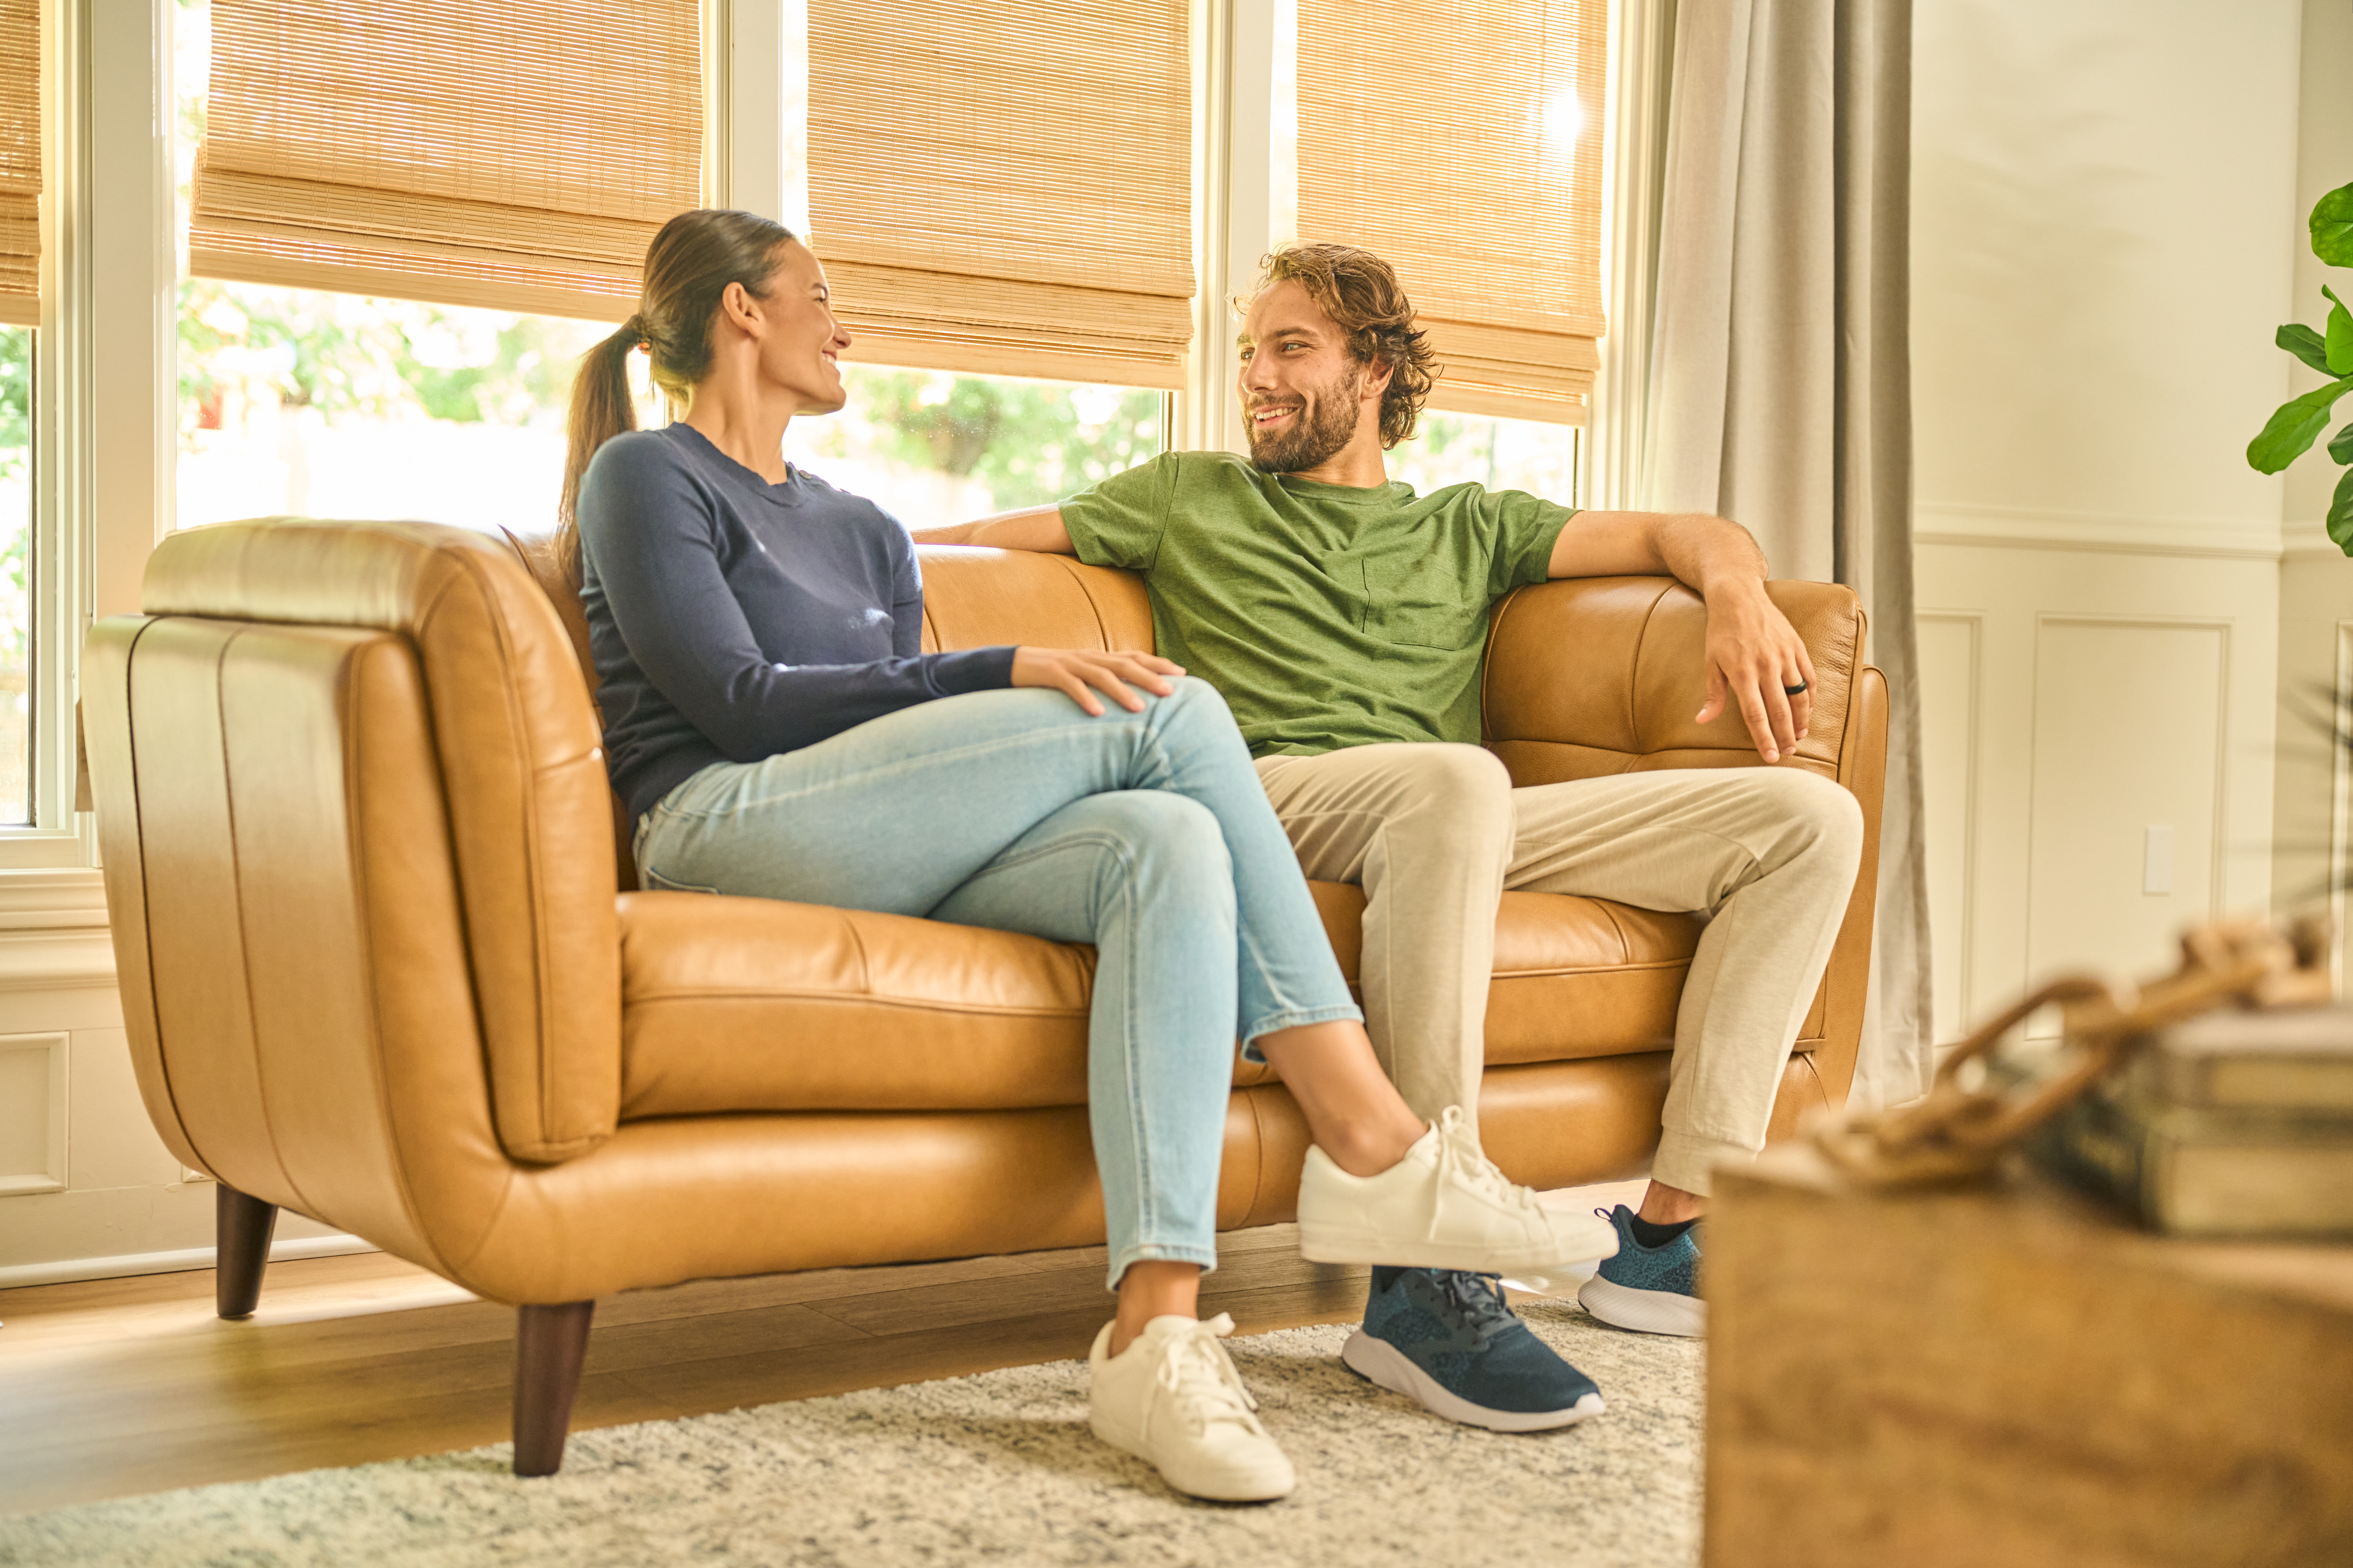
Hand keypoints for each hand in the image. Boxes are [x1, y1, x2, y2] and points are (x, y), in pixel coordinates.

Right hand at [1011, 647, 1186, 715]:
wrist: (1013, 664)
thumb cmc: (1053, 675)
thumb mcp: (1083, 675)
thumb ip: (1106, 681)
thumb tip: (1135, 696)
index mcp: (1099, 657)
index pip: (1134, 656)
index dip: (1158, 663)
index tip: (1182, 674)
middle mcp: (1089, 657)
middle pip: (1125, 664)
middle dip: (1150, 677)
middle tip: (1170, 692)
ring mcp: (1070, 663)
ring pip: (1102, 675)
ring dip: (1123, 691)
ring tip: (1140, 709)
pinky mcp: (1051, 673)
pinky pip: (1071, 685)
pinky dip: (1085, 698)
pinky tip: (1097, 713)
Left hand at [1693, 582, 1814, 762]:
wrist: (1739, 597)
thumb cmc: (1721, 632)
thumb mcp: (1711, 662)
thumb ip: (1713, 695)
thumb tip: (1702, 721)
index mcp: (1743, 673)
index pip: (1756, 715)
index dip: (1764, 739)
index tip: (1771, 757)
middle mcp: (1767, 666)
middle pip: (1780, 710)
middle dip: (1785, 736)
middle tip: (1788, 753)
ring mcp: (1785, 656)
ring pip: (1799, 696)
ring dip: (1801, 720)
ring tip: (1799, 736)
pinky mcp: (1797, 646)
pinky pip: (1809, 677)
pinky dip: (1810, 697)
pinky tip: (1807, 710)